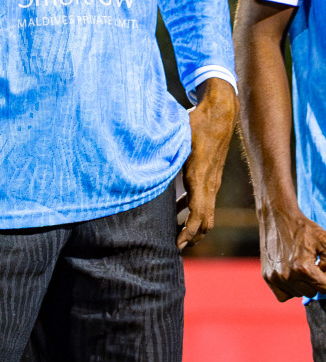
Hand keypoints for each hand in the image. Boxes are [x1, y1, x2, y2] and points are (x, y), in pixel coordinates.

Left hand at [177, 78, 236, 250]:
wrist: (220, 114)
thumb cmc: (195, 125)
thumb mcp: (178, 141)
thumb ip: (164, 157)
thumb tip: (142, 168)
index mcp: (200, 179)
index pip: (200, 216)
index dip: (189, 233)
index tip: (179, 245)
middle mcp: (210, 185)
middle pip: (207, 222)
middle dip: (193, 237)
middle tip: (176, 247)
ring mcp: (212, 181)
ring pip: (206, 213)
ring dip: (193, 225)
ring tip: (175, 234)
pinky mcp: (210, 176)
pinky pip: (203, 200)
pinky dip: (191, 209)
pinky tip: (175, 209)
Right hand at [258, 203, 325, 300]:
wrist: (276, 217)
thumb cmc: (303, 229)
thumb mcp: (325, 242)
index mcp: (303, 269)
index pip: (325, 288)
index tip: (322, 267)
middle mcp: (287, 276)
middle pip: (312, 292)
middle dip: (316, 281)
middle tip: (312, 265)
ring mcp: (275, 277)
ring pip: (298, 294)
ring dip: (303, 284)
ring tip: (301, 267)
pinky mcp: (266, 277)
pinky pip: (283, 295)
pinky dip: (289, 289)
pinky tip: (292, 275)